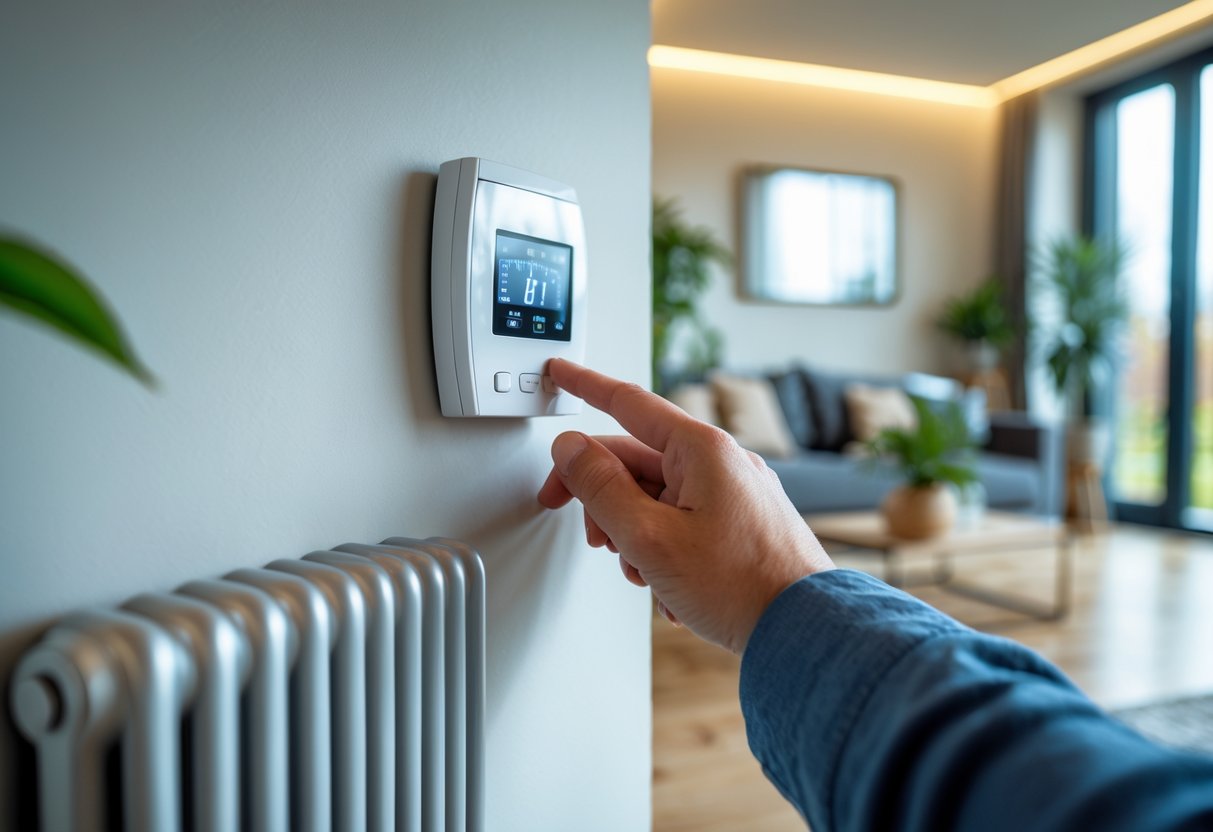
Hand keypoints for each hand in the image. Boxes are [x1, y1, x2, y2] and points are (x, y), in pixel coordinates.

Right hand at [537, 359, 833, 653]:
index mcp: (702, 450)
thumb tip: (572, 449)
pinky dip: (665, 552)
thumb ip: (601, 488)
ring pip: (657, 498)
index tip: (561, 372)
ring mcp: (735, 494)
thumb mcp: (649, 537)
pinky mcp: (741, 524)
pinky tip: (671, 588)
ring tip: (643, 574)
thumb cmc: (743, 586)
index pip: (628, 403)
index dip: (585, 386)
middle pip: (638, 462)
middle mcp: (722, 464)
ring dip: (635, 537)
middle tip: (589, 534)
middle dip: (605, 502)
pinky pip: (684, 523)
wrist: (805, 631)